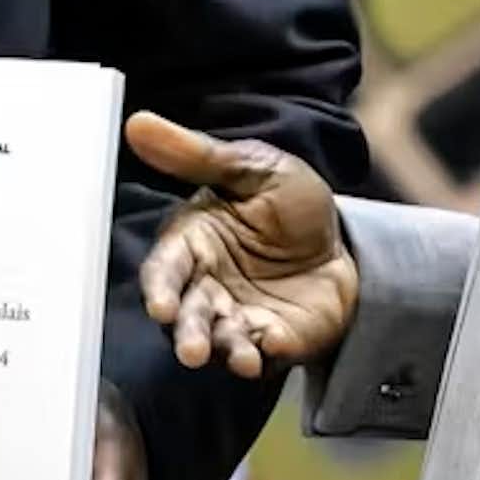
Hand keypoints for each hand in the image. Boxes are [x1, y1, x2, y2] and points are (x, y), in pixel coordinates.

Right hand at [130, 110, 357, 374]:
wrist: (341, 239)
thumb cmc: (285, 201)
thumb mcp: (249, 167)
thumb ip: (195, 155)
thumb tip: (138, 122)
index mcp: (193, 243)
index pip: (166, 270)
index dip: (160, 289)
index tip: (161, 306)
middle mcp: (208, 286)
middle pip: (187, 315)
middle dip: (187, 334)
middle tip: (192, 351)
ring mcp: (239, 317)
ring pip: (220, 341)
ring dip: (224, 351)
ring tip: (239, 358)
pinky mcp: (273, 340)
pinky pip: (263, 353)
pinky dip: (263, 355)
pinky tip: (271, 348)